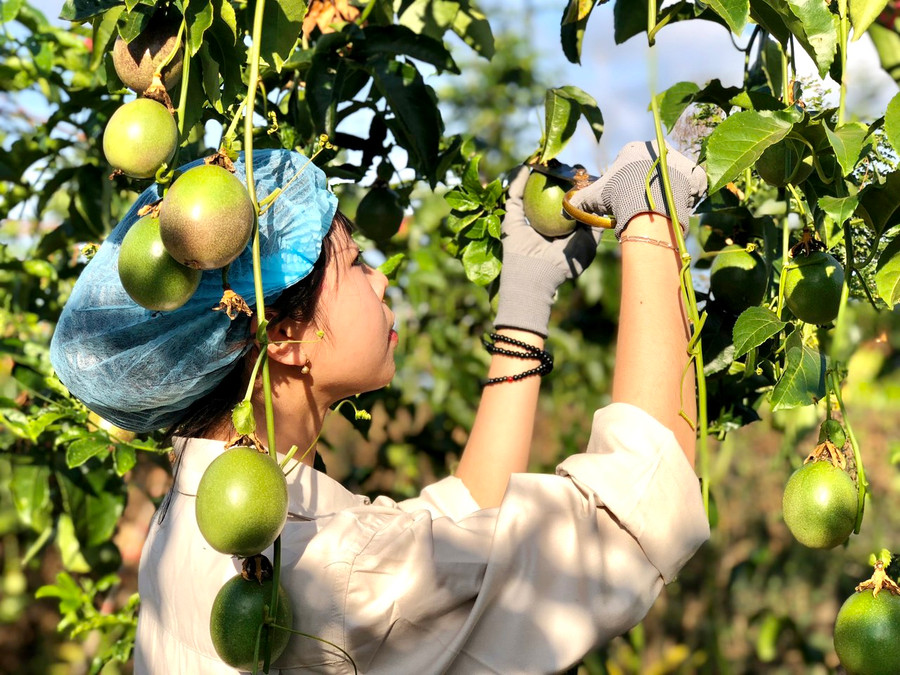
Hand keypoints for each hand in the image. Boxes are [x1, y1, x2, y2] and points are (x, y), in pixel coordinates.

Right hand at [494, 166, 601, 337]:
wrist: (537, 277)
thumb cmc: (565, 263)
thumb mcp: (588, 243)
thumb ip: (595, 224)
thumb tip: (601, 203)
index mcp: (563, 225)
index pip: (571, 198)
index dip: (578, 184)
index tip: (585, 173)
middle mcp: (545, 219)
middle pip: (552, 190)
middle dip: (560, 174)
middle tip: (569, 164)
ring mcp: (527, 217)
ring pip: (532, 188)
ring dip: (540, 172)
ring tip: (549, 158)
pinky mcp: (511, 217)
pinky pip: (514, 194)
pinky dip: (519, 179)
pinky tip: (529, 165)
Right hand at [567, 141, 706, 238]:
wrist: (647, 205)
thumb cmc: (618, 197)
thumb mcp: (594, 197)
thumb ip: (580, 200)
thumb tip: (566, 206)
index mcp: (636, 149)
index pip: (633, 166)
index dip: (629, 185)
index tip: (628, 200)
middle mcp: (660, 149)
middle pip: (656, 170)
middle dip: (651, 187)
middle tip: (646, 207)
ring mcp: (681, 160)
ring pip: (676, 178)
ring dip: (671, 192)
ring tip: (662, 211)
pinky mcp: (697, 175)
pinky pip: (695, 187)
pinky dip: (689, 198)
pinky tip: (679, 208)